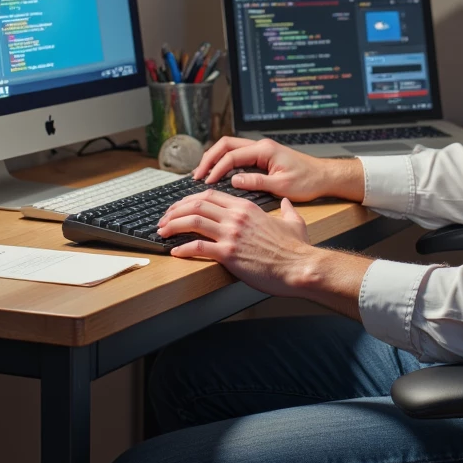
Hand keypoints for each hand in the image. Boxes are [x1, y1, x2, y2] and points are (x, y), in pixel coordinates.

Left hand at [158, 189, 315, 294]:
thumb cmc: (297, 249)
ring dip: (172, 226)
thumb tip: (286, 202)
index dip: (189, 199)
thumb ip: (287, 209)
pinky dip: (183, 249)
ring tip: (162, 232)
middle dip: (174, 211)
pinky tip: (175, 252)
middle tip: (164, 219)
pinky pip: (198, 247)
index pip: (210, 196)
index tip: (179, 207)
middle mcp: (236, 217)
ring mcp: (231, 235)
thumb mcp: (294, 221)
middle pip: (196, 205)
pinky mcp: (228, 254)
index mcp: (246, 207)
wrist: (299, 266)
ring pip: (192, 221)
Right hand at [192, 135, 362, 202]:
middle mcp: (261, 146)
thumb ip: (257, 182)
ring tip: (203, 174)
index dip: (217, 168)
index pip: (232, 155)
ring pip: (230, 149)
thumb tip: (234, 181)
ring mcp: (261, 150)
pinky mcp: (263, 157)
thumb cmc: (308, 181)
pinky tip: (219, 175)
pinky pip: (238, 156)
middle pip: (226, 145)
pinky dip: (225, 163)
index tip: (207, 181)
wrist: (324, 177)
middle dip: (209, 159)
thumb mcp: (282, 186)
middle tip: (197, 175)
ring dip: (215, 159)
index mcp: (264, 150)